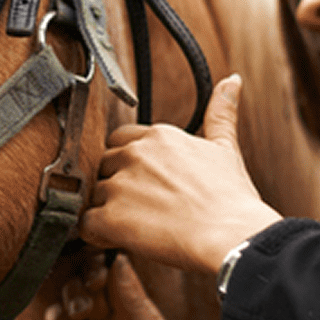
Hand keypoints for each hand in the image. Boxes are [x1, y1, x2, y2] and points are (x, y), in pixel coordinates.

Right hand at [26, 255, 204, 319]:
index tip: (97, 267)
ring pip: (55, 313)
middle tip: (86, 304)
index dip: (98, 267)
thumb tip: (120, 259)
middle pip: (76, 289)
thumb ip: (134, 303)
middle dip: (76, 288)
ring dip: (61, 314)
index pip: (106, 278)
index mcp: (128, 315)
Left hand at [80, 74, 281, 275]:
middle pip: (104, 167)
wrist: (233, 235)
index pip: (121, 142)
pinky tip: (119, 240)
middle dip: (116, 186)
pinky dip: (97, 235)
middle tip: (141, 208)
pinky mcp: (111, 217)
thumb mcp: (226, 148)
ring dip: (108, 212)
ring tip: (137, 227)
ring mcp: (120, 184)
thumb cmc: (231, 199)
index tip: (147, 184)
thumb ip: (221, 112)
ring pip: (94, 195)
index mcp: (157, 136)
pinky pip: (85, 224)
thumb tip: (232, 79)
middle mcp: (134, 154)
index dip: (130, 166)